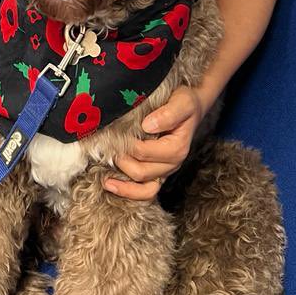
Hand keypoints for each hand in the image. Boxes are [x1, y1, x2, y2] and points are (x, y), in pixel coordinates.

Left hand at [103, 86, 206, 200]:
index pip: (144, 152)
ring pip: (143, 188)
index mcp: (177, 148)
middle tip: (106, 148)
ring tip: (105, 177)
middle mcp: (172, 164)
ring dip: (123, 184)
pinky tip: (111, 185)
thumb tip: (148, 125)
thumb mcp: (182, 102)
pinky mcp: (158, 173)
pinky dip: (129, 192)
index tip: (111, 135)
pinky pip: (145, 192)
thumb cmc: (185, 103)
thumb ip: (168, 114)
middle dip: (121, 162)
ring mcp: (165, 171)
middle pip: (141, 172)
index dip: (125, 146)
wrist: (191, 107)